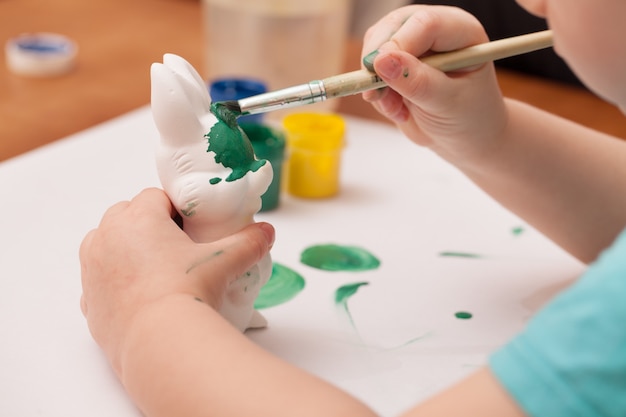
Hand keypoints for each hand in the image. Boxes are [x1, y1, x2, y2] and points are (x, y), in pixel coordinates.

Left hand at [79, 188, 273, 369]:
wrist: (160, 343)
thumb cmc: (187, 293)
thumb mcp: (225, 261)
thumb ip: (248, 241)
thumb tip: (266, 232)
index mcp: (137, 218)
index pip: (155, 197)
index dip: (176, 208)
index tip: (190, 224)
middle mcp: (107, 237)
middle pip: (127, 215)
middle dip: (149, 224)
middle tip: (176, 245)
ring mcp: (92, 269)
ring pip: (107, 243)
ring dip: (126, 247)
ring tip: (156, 267)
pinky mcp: (88, 300)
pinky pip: (99, 278)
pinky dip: (115, 280)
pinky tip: (140, 294)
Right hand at [362, 5, 508, 165]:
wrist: (463, 137)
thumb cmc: (468, 118)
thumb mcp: (446, 103)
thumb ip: (417, 82)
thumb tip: (382, 61)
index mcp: (461, 32)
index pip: (425, 24)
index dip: (398, 44)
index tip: (379, 71)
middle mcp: (435, 30)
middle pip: (393, 27)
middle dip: (378, 62)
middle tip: (375, 95)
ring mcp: (413, 43)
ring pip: (375, 45)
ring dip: (376, 81)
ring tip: (396, 109)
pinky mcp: (396, 60)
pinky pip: (371, 67)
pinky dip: (376, 92)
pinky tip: (396, 108)